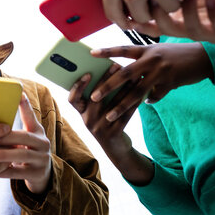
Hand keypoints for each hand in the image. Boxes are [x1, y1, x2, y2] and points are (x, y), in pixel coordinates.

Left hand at [0, 94, 51, 194]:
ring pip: (21, 155)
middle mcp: (43, 144)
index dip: (25, 106)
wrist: (42, 174)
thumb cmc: (28, 150)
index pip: (31, 117)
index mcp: (38, 132)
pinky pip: (17, 173)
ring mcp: (42, 159)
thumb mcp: (28, 136)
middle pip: (23, 137)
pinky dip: (3, 171)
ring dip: (1, 154)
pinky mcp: (37, 174)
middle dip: (3, 137)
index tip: (18, 94)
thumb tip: (6, 103)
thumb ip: (16, 125)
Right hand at [68, 66, 152, 185]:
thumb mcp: (96, 113)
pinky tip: (141, 92)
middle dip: (106, 80)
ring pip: (113, 104)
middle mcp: (88, 120)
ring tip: (133, 76)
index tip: (88, 74)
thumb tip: (106, 73)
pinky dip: (134, 102)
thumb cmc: (105, 124)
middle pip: (95, 98)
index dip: (78, 86)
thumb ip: (96, 98)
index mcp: (82, 113)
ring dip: (124, 88)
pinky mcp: (114, 133)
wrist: (115, 149)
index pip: (73, 99)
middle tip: (116, 66)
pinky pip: (125, 114)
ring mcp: (100, 128)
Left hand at [89, 43, 211, 121]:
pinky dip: (150, 100)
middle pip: (125, 74)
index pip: (123, 49)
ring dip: (122, 105)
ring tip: (110, 115)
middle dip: (108, 86)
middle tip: (94, 96)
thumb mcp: (158, 50)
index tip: (92, 53)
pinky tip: (147, 103)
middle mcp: (152, 59)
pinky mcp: (170, 83)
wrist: (204, 57)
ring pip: (137, 92)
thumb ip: (142, 58)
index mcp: (147, 49)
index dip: (107, 51)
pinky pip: (155, 96)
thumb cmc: (177, 53)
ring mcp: (161, 72)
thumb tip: (124, 69)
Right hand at [130, 0, 214, 42]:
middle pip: (167, 29)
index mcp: (176, 21)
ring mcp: (208, 33)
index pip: (154, 25)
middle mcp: (189, 30)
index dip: (142, 22)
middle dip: (160, 15)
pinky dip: (213, 14)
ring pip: (192, 30)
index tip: (132, 13)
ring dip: (188, 10)